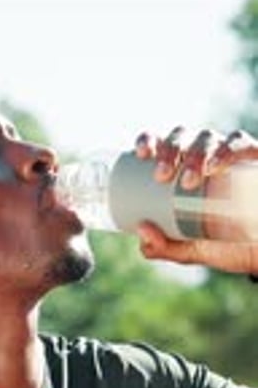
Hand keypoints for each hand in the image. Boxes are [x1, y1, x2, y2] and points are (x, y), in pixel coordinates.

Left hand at [134, 126, 257, 273]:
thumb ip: (163, 247)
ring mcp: (227, 155)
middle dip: (169, 150)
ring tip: (188, 182)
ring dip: (194, 154)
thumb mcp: (188, 250)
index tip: (141, 154)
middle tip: (161, 176)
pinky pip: (240, 145)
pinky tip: (216, 166)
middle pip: (181, 136)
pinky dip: (227, 151)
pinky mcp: (251, 159)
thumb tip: (142, 231)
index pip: (160, 144)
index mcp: (180, 169)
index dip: (148, 139)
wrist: (255, 251)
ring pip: (207, 137)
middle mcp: (202, 155)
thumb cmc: (220, 244)